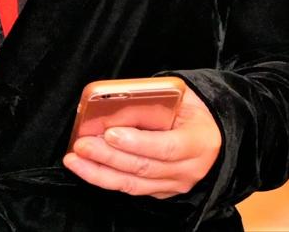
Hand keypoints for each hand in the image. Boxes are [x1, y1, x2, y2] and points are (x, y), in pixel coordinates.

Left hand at [63, 86, 221, 198]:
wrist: (213, 131)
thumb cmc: (193, 109)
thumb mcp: (182, 97)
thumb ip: (152, 102)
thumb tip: (113, 106)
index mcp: (198, 142)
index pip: (167, 147)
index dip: (137, 142)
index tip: (110, 133)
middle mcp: (189, 169)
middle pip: (144, 167)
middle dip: (108, 157)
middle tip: (81, 144)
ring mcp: (176, 184)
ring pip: (134, 185)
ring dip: (100, 173)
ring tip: (75, 160)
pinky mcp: (163, 192)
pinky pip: (133, 190)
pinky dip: (107, 179)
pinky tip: (88, 169)